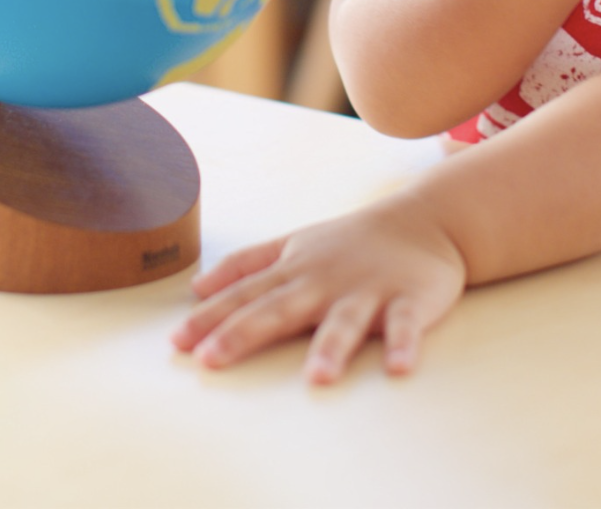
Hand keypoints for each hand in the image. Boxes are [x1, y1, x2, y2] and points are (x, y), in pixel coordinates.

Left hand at [169, 194, 466, 383]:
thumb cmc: (350, 241)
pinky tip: (397, 369)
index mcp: (295, 270)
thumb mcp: (293, 245)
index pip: (245, 295)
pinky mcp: (409, 300)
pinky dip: (403, 345)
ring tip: (317, 379)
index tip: (178, 342)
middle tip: (211, 360)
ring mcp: (368, 291)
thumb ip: (246, 266)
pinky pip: (406, 325)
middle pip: (280, 309)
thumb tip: (197, 286)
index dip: (211, 317)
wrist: (422, 221)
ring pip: (345, 322)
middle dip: (244, 333)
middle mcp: (324, 281)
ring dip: (331, 349)